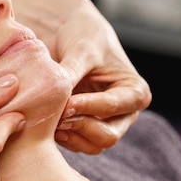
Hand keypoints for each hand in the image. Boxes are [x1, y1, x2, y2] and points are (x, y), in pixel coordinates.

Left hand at [52, 5, 151, 153]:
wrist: (68, 34)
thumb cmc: (83, 37)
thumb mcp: (81, 50)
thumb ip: (72, 74)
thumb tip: (60, 101)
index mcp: (134, 92)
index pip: (114, 107)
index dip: (90, 107)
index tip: (67, 103)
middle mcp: (124, 113)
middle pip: (108, 136)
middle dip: (81, 127)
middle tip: (58, 115)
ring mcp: (104, 124)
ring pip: (92, 146)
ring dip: (70, 136)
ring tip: (51, 120)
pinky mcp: (84, 130)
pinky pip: (75, 144)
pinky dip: (61, 138)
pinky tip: (46, 123)